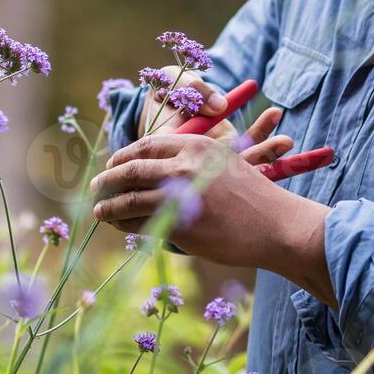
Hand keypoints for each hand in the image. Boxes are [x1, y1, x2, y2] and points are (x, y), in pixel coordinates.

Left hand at [90, 134, 335, 305]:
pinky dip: (125, 225)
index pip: (145, 146)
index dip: (123, 156)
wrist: (277, 225)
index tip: (112, 164)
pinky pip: (142, 225)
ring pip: (129, 200)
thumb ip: (190, 161)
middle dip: (107, 179)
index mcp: (194, 146)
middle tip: (95, 187)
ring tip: (99, 211)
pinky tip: (120, 226)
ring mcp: (180, 198)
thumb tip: (156, 168)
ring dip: (109, 207)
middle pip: (130, 170)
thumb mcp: (224, 162)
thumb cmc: (253, 196)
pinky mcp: (180, 227)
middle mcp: (183, 168)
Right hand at [139, 67, 293, 165]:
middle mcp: (195, 164)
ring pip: (241, 161)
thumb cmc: (166, 87)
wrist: (166, 94)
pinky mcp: (228, 150)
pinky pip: (248, 143)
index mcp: (171, 155)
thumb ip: (193, 91)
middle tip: (282, 144)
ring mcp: (214, 160)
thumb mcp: (173, 82)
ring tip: (287, 141)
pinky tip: (275, 114)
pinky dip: (262, 130)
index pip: (196, 166)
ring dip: (266, 152)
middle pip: (225, 171)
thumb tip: (220, 107)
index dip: (223, 165)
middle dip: (256, 160)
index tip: (249, 149)